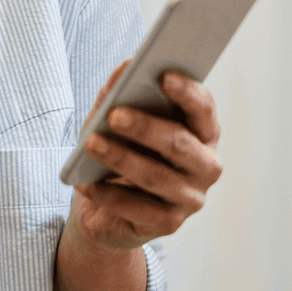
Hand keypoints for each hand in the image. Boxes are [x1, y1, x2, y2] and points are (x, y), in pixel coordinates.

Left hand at [69, 61, 221, 252]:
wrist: (110, 209)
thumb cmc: (123, 152)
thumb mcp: (116, 119)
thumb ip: (121, 92)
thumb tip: (125, 67)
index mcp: (202, 133)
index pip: (203, 110)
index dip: (187, 92)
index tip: (163, 75)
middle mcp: (206, 165)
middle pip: (179, 144)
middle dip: (146, 127)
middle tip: (114, 115)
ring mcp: (191, 198)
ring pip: (156, 177)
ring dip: (121, 159)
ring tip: (92, 144)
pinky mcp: (169, 224)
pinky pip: (137, 209)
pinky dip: (108, 195)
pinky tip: (85, 183)